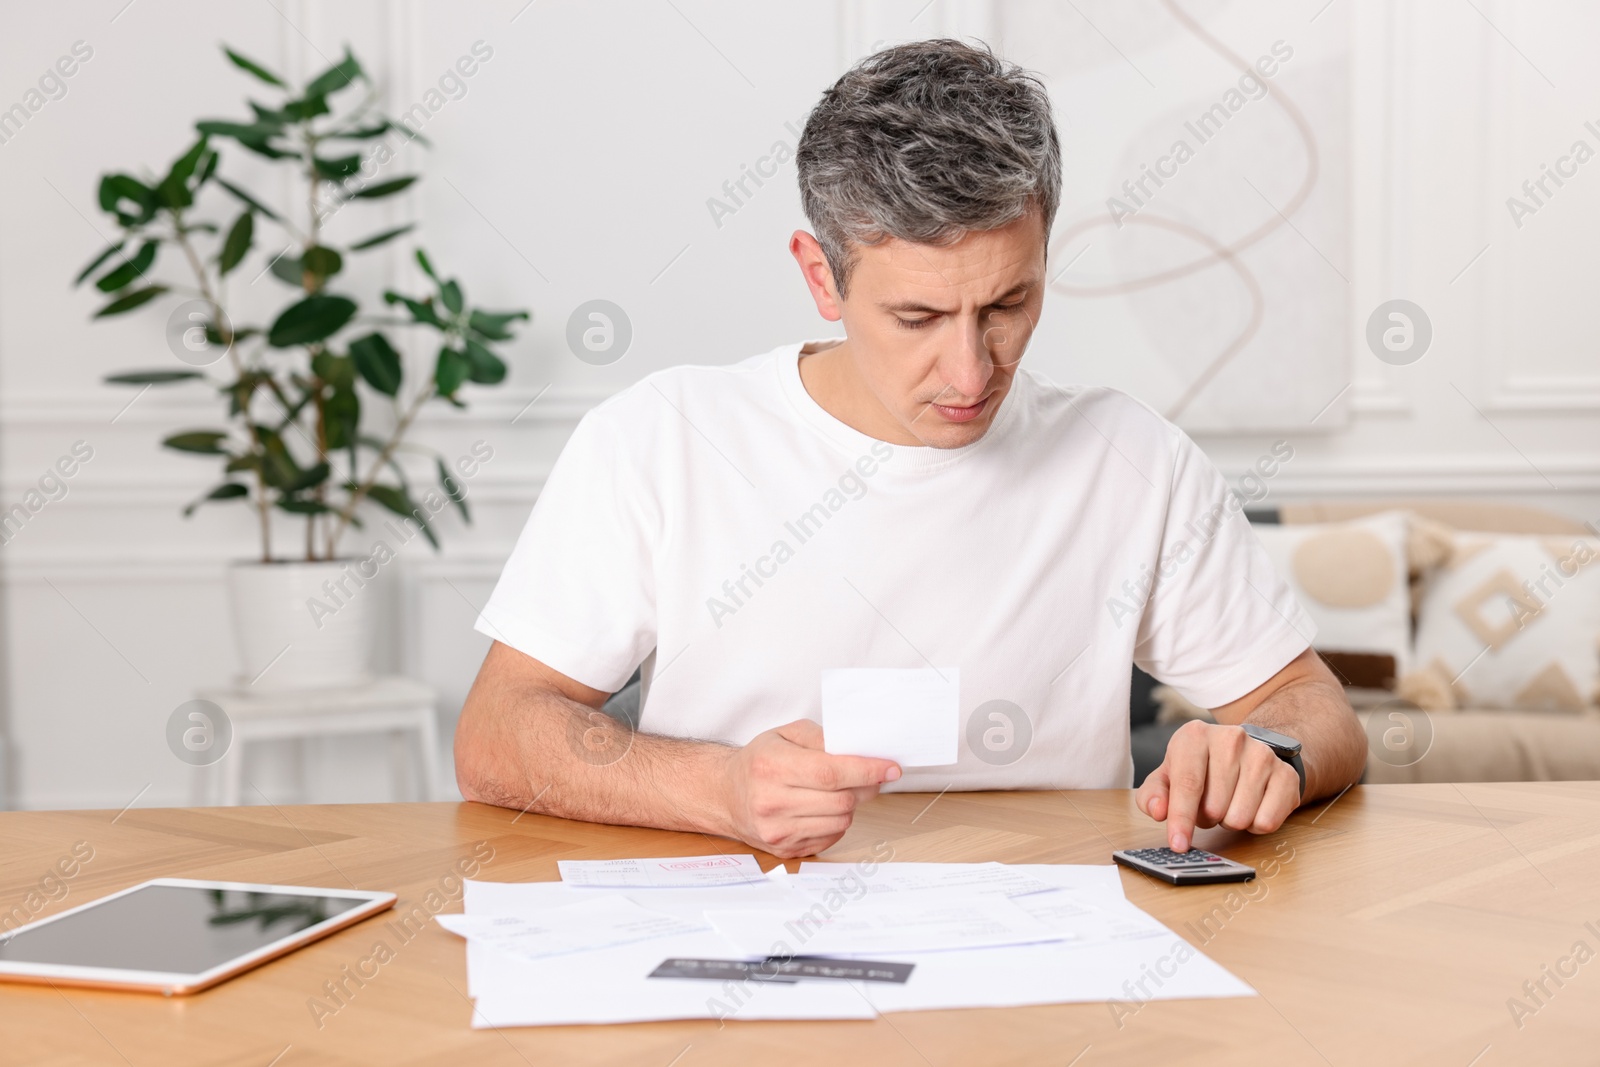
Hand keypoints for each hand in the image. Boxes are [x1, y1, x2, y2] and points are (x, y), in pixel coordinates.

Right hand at [718, 719, 900, 858]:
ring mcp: (777, 831)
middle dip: (864, 786)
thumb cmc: (759, 762)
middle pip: (841, 799)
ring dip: (849, 804)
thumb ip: (822, 738)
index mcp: (772, 766)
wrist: (726, 795)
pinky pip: (831, 837)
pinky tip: (823, 808)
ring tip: (837, 791)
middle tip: (868, 776)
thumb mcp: (785, 734)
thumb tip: (858, 749)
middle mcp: (771, 802)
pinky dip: (836, 821)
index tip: (890, 768)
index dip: (867, 770)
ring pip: (841, 820)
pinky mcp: (784, 850)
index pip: (831, 773)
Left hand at [1136, 720, 1300, 850]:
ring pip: (1239, 818)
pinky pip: (1266, 822)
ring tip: (1228, 802)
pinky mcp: (1286, 775)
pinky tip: (1250, 806)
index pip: (1188, 784)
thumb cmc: (1200, 767)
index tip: (1178, 844)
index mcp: (1195, 735)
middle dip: (1206, 817)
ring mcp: (1262, 755)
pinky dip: (1254, 825)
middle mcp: (1231, 739)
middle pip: (1214, 807)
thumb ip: (1153, 795)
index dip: (1181, 819)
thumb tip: (1158, 811)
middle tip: (1208, 804)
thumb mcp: (1168, 775)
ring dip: (1229, 821)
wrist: (1246, 751)